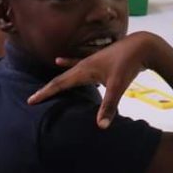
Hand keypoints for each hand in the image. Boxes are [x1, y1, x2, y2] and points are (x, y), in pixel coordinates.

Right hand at [27, 31, 166, 127]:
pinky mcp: (99, 61)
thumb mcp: (118, 85)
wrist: (142, 45)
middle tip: (33, 98)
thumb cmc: (129, 64)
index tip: (30, 101)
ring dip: (57, 79)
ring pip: (68, 72)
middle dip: (48, 89)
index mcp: (84, 70)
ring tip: (44, 84)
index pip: (60, 83)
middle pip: (61, 78)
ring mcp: (91, 61)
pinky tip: (60, 60)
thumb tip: (101, 126)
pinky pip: (78, 65)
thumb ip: (109, 105)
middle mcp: (84, 64)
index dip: (45, 93)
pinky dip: (68, 65)